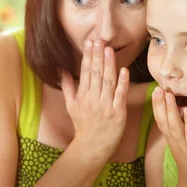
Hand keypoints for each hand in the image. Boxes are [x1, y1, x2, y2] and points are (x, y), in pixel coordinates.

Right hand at [61, 40, 128, 163]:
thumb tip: (62, 70)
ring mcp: (106, 106)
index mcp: (82, 96)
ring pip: (108, 81)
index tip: (90, 43)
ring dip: (109, 65)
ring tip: (109, 50)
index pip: (85, 72)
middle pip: (96, 74)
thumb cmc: (82, 125)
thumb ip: (67, 87)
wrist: (92, 145)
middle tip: (99, 41)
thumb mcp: (71, 106)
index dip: (88, 57)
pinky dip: (122, 82)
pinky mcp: (118, 113)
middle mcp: (93, 99)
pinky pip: (120, 95)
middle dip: (97, 56)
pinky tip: (124, 70)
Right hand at [152, 87, 186, 186]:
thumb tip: (182, 116)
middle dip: (160, 104)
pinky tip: (186, 110)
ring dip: (170, 109)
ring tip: (168, 95)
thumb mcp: (183, 144)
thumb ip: (181, 131)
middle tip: (157, 89)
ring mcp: (183, 144)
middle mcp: (174, 140)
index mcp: (170, 138)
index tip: (155, 92)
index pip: (160, 120)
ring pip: (174, 125)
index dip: (157, 106)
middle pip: (163, 120)